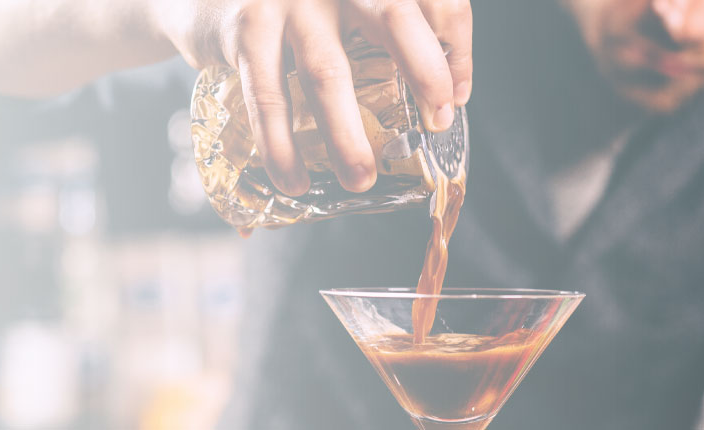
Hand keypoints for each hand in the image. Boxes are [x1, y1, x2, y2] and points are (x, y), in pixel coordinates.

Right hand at [159, 0, 471, 195]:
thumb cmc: (294, 15)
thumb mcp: (344, 14)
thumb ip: (386, 43)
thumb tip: (444, 105)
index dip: (457, 46)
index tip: (457, 98)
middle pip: (394, 16)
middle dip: (424, 71)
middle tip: (436, 123)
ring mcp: (289, 1)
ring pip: (328, 73)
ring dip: (346, 135)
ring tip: (360, 179)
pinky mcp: (247, 28)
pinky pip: (268, 95)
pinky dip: (280, 145)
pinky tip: (292, 180)